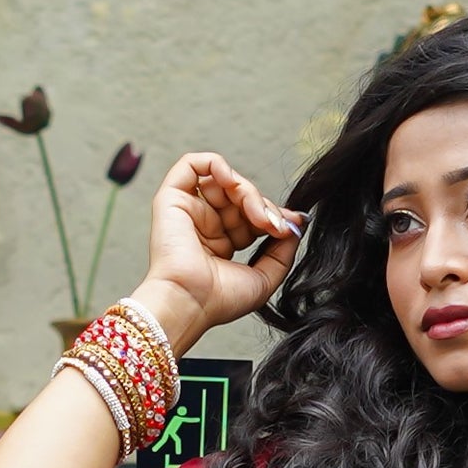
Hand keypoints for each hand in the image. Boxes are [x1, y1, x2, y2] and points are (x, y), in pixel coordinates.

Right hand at [136, 151, 299, 339]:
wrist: (189, 303)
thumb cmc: (218, 300)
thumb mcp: (265, 277)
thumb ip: (283, 250)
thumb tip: (295, 224)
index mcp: (221, 242)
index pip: (251, 214)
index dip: (271, 213)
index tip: (289, 225)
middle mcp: (204, 224)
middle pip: (240, 195)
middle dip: (262, 205)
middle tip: (273, 225)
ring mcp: (189, 210)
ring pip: (223, 180)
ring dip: (246, 190)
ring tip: (255, 214)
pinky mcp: (172, 198)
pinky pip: (193, 164)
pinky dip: (217, 164)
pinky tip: (231, 182)